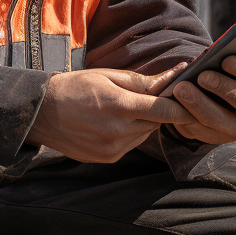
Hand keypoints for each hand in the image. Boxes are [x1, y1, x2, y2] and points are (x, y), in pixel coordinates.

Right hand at [27, 64, 188, 162]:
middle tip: (159, 97)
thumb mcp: (106, 75)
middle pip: (156, 122)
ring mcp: (112, 149)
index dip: (182, 106)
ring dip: (144, 122)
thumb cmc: (74, 87)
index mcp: (117, 105)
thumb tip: (173, 77)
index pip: (162, 110)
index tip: (194, 100)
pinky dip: (130, 133)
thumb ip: (141, 81)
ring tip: (128, 108)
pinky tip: (115, 122)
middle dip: (161, 110)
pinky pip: (131, 145)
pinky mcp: (107, 159)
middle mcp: (116, 131)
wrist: (41, 114)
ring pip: (144, 134)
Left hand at [169, 55, 235, 144]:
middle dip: (223, 88)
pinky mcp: (216, 137)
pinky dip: (187, 113)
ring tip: (181, 88)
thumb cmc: (225, 71)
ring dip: (200, 104)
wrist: (212, 96)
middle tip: (202, 76)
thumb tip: (214, 55)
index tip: (226, 60)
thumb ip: (228, 60)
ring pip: (220, 120)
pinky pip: (201, 128)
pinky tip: (175, 100)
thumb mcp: (231, 64)